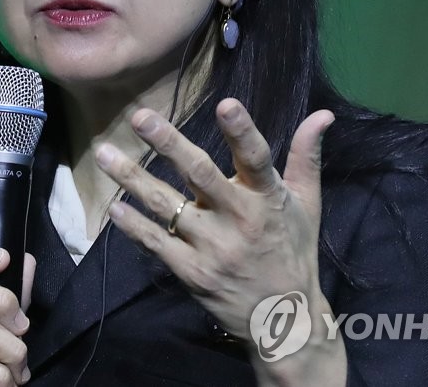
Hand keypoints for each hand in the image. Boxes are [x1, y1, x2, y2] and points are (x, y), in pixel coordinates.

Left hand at [94, 98, 333, 342]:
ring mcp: (213, 249)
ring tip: (103, 153)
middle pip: (200, 175)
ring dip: (132, 179)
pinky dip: (133, 225)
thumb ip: (307, 156)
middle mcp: (240, 220)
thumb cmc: (294, 252)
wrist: (286, 322)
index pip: (257, 158)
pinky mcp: (193, 274)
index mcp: (269, 198)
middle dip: (169, 144)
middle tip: (141, 117)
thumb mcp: (308, 204)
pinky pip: (157, 244)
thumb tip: (323, 113)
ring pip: (167, 207)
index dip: (242, 131)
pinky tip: (114, 206)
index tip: (226, 104)